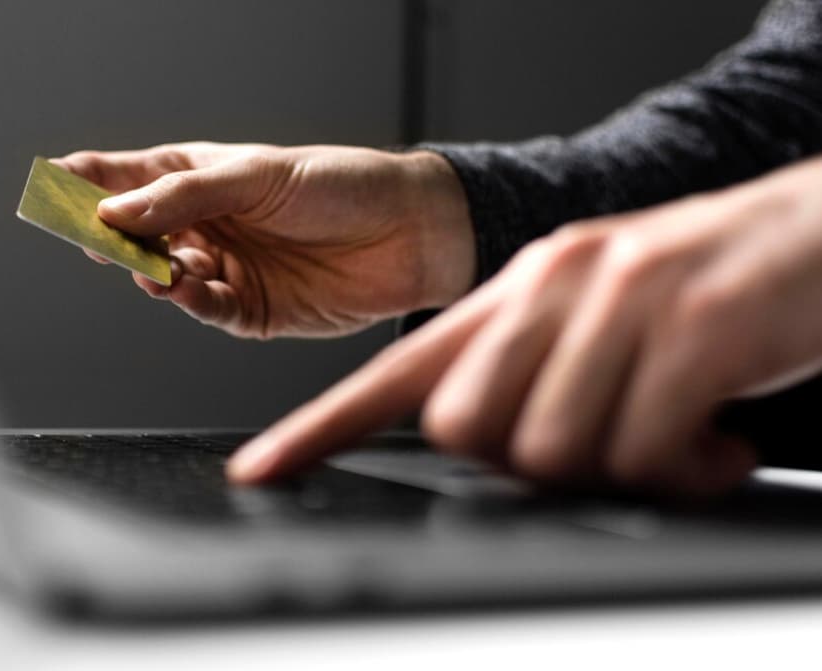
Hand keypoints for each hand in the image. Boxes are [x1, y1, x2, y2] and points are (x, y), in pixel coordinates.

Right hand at [51, 143, 473, 337]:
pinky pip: (204, 308)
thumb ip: (185, 195)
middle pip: (136, 234)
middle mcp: (206, 225)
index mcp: (201, 178)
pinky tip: (184, 286)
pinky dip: (189, 300)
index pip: (128, 178)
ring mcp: (224, 268)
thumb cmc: (341, 185)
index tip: (49, 187)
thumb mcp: (259, 175)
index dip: (87, 183)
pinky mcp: (248, 309)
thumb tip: (114, 211)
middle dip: (112, 237)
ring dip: (150, 272)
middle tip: (92, 239)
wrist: (410, 233)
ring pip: (163, 275)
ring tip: (150, 267)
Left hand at [226, 156, 821, 495]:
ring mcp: (620, 303)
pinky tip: (717, 441)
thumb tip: (490, 452)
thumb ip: (528, 376)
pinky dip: (683, 470)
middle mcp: (552, 286)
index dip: (320, 428)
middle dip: (525, 465)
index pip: (394, 372)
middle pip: (465, 427)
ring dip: (620, 469)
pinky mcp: (694, 328)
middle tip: (602, 446)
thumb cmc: (696, 291)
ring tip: (675, 440)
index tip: (262, 469)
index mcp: (514, 290)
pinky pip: (644, 450)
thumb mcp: (592, 320)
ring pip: (551, 450)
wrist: (812, 233)